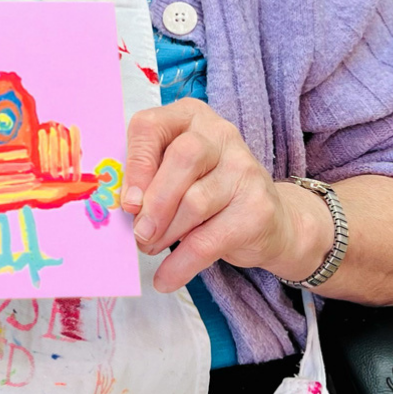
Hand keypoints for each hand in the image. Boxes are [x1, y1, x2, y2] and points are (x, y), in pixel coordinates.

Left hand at [120, 99, 332, 291]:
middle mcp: (221, 134)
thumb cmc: (205, 188)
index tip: (126, 201)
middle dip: (154, 201)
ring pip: (195, 202)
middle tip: (138, 232)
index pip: (151, 127)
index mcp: (189, 116)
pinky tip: (165, 278)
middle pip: (182, 158)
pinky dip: (182, 264)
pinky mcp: (258, 208)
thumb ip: (148, 176)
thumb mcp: (174, 170)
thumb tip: (122, 204)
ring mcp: (244, 169)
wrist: (270, 220)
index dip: (135, 164)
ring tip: (149, 247)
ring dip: (165, 233)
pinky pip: (210, 240)